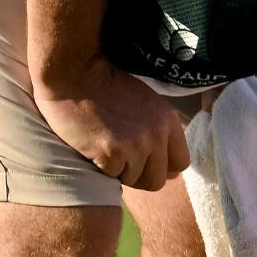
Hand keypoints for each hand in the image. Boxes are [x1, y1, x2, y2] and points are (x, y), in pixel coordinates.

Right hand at [35, 57, 190, 189]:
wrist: (75, 75)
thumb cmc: (106, 88)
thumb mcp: (146, 104)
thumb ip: (159, 132)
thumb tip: (170, 170)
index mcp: (169, 120)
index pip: (181, 162)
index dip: (162, 168)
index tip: (146, 164)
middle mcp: (157, 134)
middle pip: (158, 180)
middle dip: (139, 176)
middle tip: (120, 161)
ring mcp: (136, 144)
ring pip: (134, 180)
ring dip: (118, 171)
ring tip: (105, 148)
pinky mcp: (111, 153)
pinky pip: (111, 176)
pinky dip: (101, 168)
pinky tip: (93, 148)